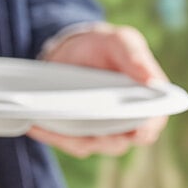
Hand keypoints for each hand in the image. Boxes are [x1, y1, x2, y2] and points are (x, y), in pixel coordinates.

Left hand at [27, 23, 167, 157]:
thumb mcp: (121, 41)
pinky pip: (69, 143)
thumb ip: (136, 57)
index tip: (136, 131)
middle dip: (102, 136)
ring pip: (91, 145)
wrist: (72, 51)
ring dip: (71, 137)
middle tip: (84, 123)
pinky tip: (35, 125)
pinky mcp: (80, 137)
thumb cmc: (104, 46)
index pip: (151, 125)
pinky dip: (53, 136)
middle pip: (119, 142)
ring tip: (48, 121)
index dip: (145, 130)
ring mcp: (103, 134)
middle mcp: (126, 125)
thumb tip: (152, 81)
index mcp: (146, 105)